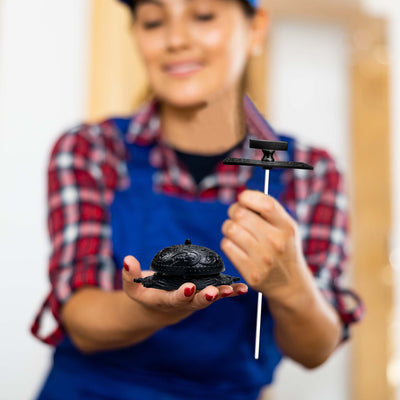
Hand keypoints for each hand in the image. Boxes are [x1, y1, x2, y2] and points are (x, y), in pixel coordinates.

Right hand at [122, 255, 248, 325]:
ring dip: (222, 294)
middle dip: (205, 297)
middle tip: (213, 292)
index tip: (188, 287)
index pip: (174, 299)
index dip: (182, 294)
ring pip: (210, 298)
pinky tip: (243, 288)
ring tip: (232, 289)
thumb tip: (128, 259)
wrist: (159, 307)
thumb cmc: (145, 292)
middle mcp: (183, 302)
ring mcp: (195, 299)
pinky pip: (219, 293)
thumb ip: (130, 274)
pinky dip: (231, 291)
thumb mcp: (133, 286)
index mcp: (165, 300)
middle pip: (195, 301)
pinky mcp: (204, 294)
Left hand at [221, 189, 312, 302]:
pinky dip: (228, 243)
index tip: (243, 200)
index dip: (248, 197)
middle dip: (234, 211)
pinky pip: (227, 246)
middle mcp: (276, 242)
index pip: (265, 203)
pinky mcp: (251, 272)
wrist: (290, 284)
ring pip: (230, 229)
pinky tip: (237, 246)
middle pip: (241, 214)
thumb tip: (242, 197)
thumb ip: (269, 210)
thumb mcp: (286, 227)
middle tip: (237, 216)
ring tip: (236, 231)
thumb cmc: (284, 249)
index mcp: (286, 227)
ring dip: (229, 227)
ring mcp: (263, 259)